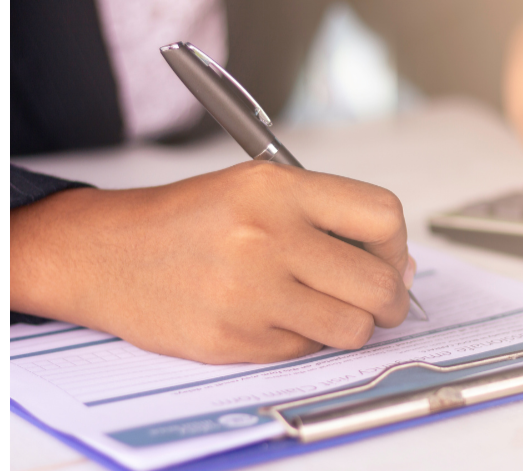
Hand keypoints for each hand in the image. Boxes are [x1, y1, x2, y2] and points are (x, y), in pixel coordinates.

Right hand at [10, 162, 414, 363]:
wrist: (106, 253)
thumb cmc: (188, 220)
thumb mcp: (257, 189)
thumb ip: (328, 218)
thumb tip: (400, 267)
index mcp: (277, 189)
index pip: (382, 216)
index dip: (397, 244)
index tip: (390, 258)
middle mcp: (266, 237)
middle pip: (379, 282)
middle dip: (391, 298)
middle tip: (380, 300)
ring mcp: (249, 292)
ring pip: (353, 327)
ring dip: (353, 325)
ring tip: (329, 309)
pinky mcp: (233, 338)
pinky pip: (307, 349)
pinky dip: (307, 338)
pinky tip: (280, 317)